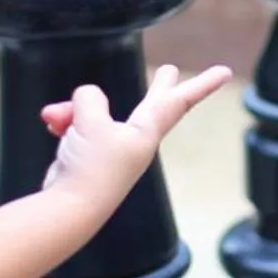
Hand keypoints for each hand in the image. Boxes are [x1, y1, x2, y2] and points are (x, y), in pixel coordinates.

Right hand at [37, 64, 232, 213]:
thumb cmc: (90, 167)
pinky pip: (78, 126)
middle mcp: (134, 139)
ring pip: (95, 111)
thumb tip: (85, 98)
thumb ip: (91, 98)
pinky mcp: (89, 154)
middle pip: (151, 103)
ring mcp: (112, 147)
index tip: (226, 72)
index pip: (179, 100)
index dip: (203, 84)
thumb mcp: (90, 120)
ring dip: (74, 109)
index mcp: (146, 131)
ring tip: (56, 117)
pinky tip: (52, 123)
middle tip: (171, 70)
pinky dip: (64, 122)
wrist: (68, 207)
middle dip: (159, 85)